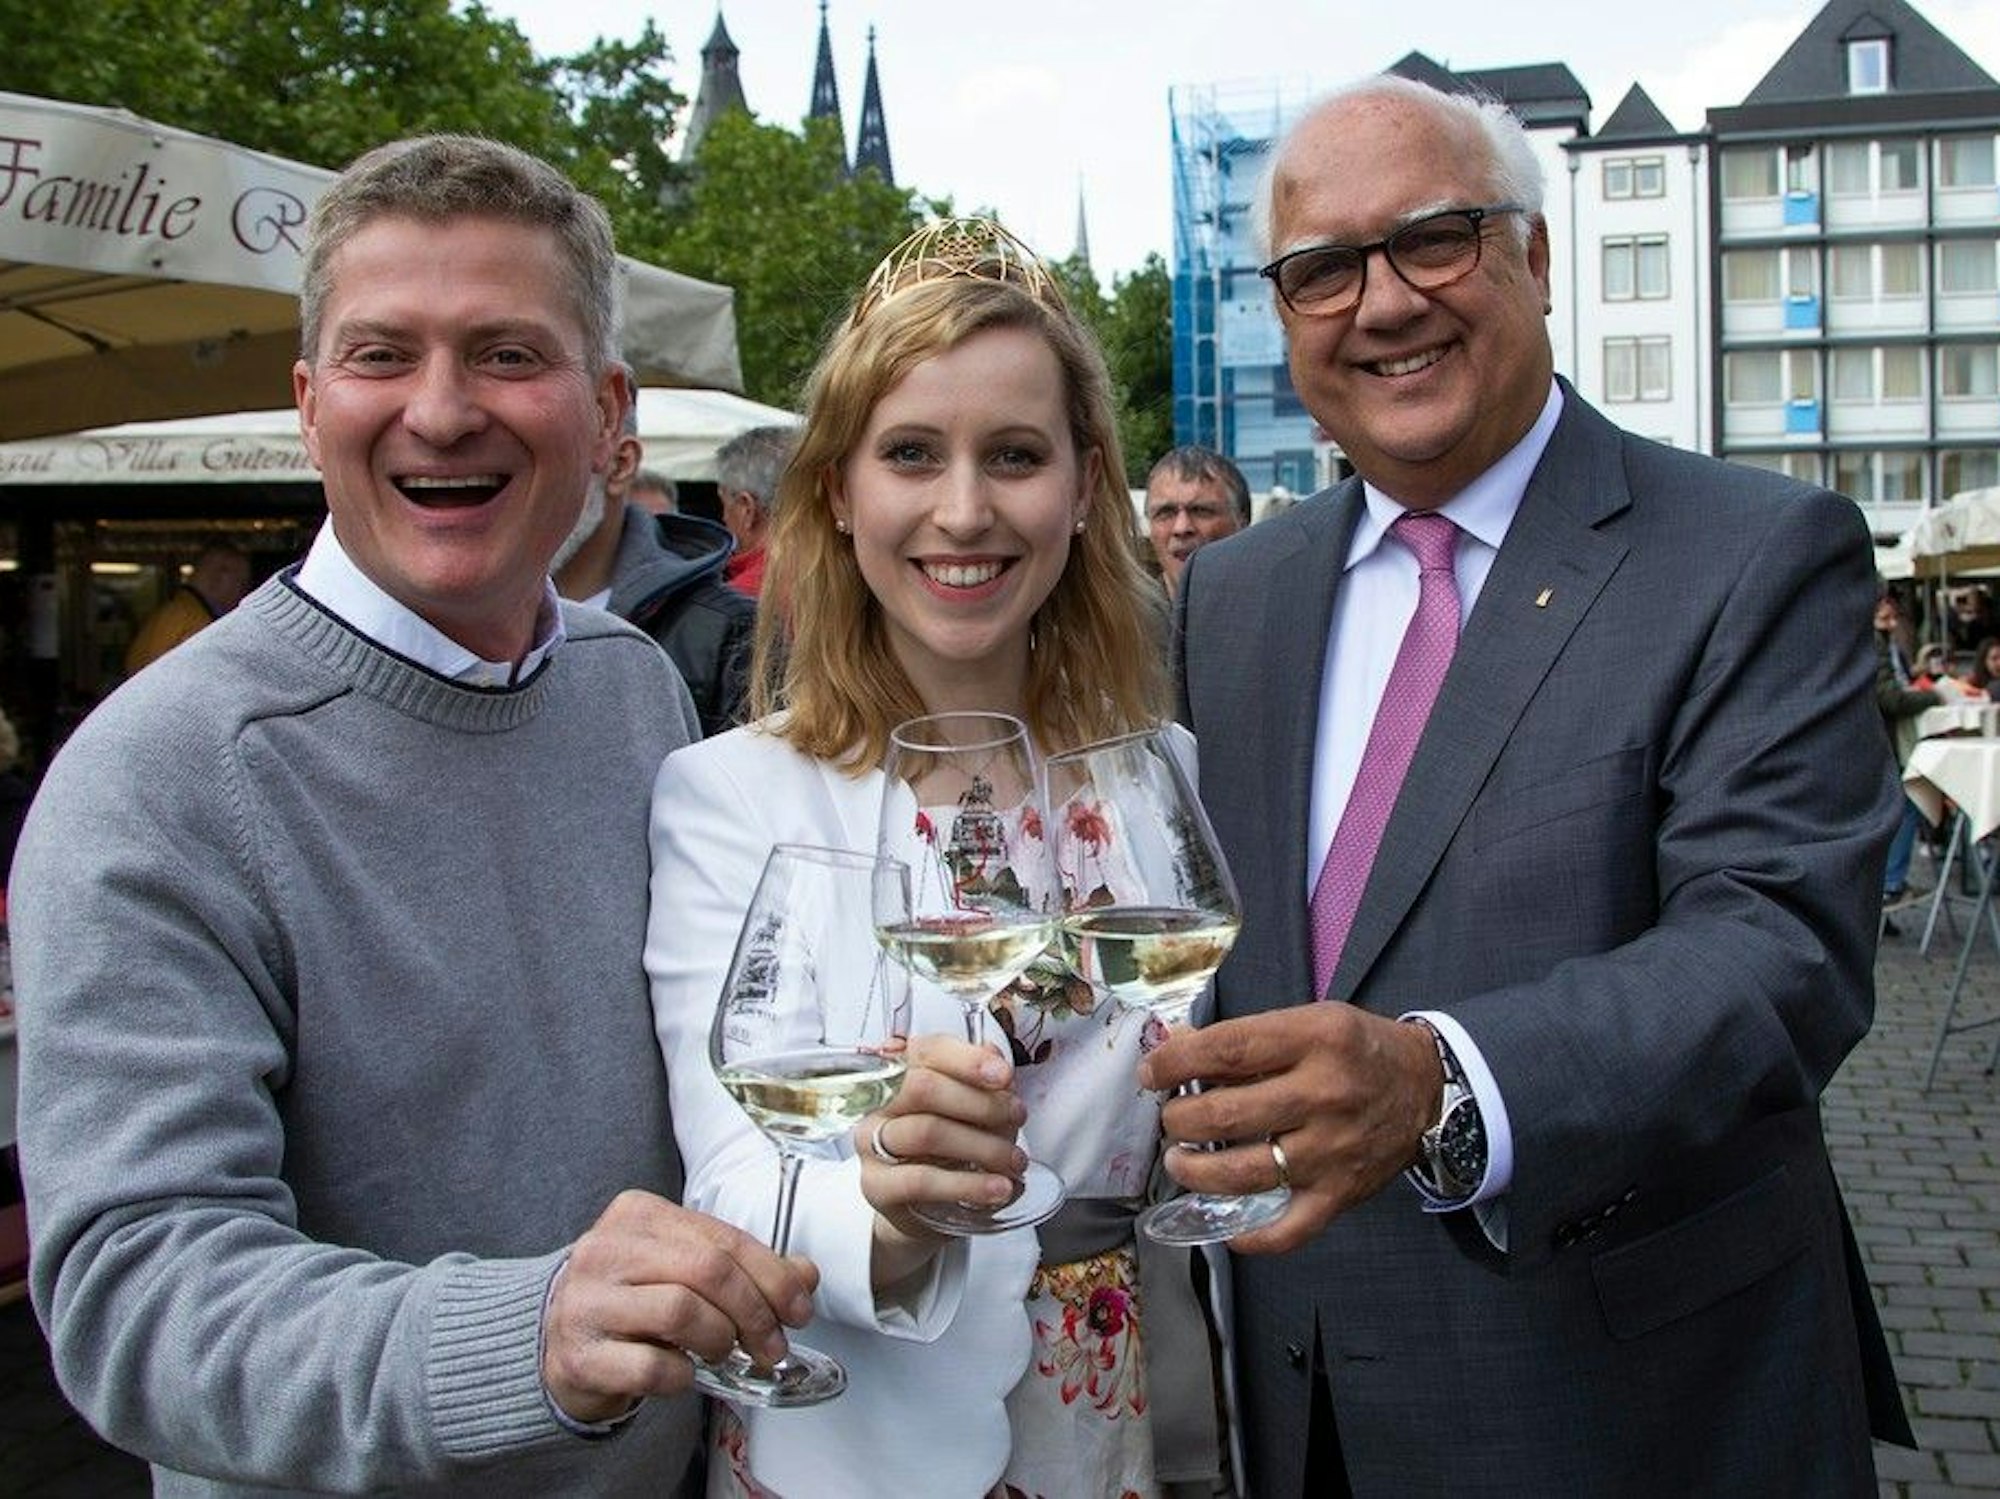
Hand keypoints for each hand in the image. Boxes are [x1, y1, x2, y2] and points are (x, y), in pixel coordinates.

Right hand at [542, 1190, 818, 1422]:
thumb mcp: (683, 1270)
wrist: (554, 1342)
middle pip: (708, 1271)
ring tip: (724, 1352)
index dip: (773, 1275)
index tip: (798, 1307)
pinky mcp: (579, 1355)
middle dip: (756, 1311)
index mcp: (637, 1215)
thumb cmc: (629, 1301)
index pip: (723, 1238)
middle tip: (772, 1344)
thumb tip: (804, 1275)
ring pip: (682, 1312)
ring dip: (721, 1340)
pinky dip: (683, 1376)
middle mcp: (607, 1249)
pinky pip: (652, 1366)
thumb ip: (743, 1266)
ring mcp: (587, 1301)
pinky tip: (683, 1374)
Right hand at [856, 1033, 1026, 1286]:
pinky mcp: (875, 1185)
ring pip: (927, 1132)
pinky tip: (998, 1188)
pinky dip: (968, 1184)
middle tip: (1017, 1118)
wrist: (925, 1208)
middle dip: (981, 1103)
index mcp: (901, 1072)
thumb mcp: (974, 1113)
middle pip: (923, 1087)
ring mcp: (871, 1143)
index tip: (1004, 1076)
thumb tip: (995, 1059)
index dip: (968, 1060)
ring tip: (1014, 1161)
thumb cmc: (950, 1150)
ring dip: (983, 1146)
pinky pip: (922, 1180)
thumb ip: (984, 1084)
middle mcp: (879, 1102)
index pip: (927, 1051)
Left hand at [1138, 1005, 1439, 1254]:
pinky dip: (1250, 1237)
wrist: (1427, 1088)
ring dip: (1196, 1172)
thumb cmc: (1356, 1049)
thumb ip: (1245, 1038)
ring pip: (1244, 1173)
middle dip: (1180, 1120)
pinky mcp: (1341, 1194)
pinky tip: (1224, 1226)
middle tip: (1172, 1120)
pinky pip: (1288, 1230)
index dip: (1176, 1062)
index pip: (1227, 1050)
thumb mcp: (1308, 1021)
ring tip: (1180, 1162)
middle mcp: (1325, 1094)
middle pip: (1227, 1115)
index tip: (1150, 1072)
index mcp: (1315, 1038)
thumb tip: (1176, 1045)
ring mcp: (1333, 1150)